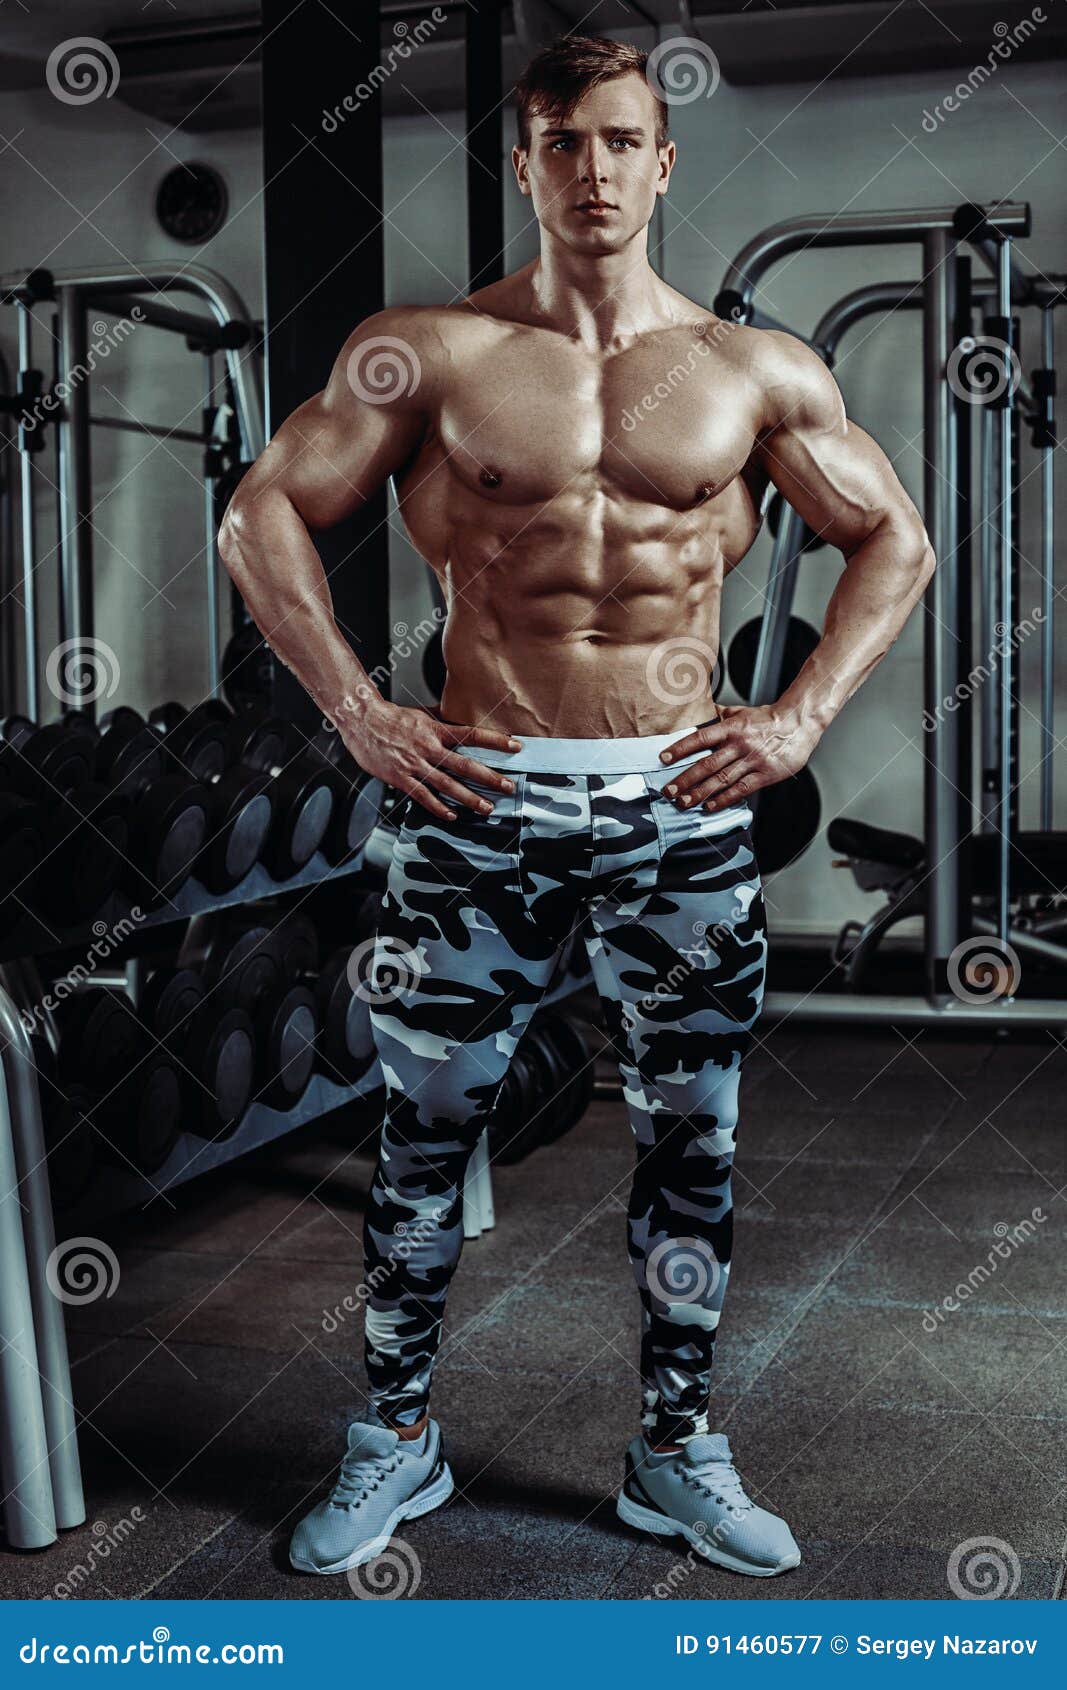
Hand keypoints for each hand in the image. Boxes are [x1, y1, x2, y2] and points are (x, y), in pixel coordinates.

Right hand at [339, 699, 522, 820]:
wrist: (362, 720)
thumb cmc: (392, 717)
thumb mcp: (422, 714)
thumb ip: (442, 721)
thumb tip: (460, 720)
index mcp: (436, 730)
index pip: (472, 735)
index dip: (495, 741)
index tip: (515, 747)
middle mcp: (429, 748)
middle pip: (465, 765)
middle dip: (489, 778)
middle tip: (508, 787)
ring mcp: (415, 765)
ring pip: (447, 785)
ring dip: (469, 798)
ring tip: (486, 808)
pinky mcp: (400, 778)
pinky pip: (422, 796)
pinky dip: (438, 807)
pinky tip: (451, 815)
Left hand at [658, 704, 819, 809]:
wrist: (799, 723)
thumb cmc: (768, 719)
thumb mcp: (741, 712)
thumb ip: (719, 716)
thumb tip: (697, 712)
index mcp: (732, 728)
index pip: (700, 738)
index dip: (681, 748)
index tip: (663, 758)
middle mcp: (740, 744)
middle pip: (707, 764)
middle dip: (685, 779)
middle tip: (668, 791)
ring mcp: (753, 760)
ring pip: (722, 780)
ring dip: (700, 793)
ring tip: (683, 802)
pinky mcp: (766, 774)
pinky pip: (741, 789)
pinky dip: (724, 799)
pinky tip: (709, 806)